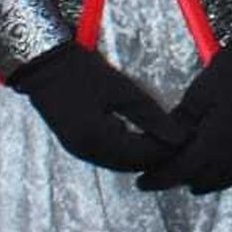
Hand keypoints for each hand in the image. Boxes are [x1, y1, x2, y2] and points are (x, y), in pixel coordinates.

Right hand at [10, 41, 187, 172]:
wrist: (44, 65)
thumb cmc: (83, 72)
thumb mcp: (122, 91)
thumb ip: (151, 116)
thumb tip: (179, 137)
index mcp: (98, 140)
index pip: (142, 156)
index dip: (166, 150)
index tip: (187, 140)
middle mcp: (87, 152)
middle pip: (131, 166)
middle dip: (156, 157)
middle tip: (179, 142)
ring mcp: (79, 151)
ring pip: (119, 163)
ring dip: (142, 156)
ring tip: (165, 140)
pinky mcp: (76, 144)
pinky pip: (108, 156)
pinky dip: (127, 152)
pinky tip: (142, 139)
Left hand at [137, 41, 231, 195]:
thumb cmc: (231, 72)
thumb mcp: (197, 95)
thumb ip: (179, 124)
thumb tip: (157, 143)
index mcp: (216, 140)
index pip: (181, 170)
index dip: (159, 179)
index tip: (142, 182)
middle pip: (199, 179)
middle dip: (177, 179)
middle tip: (159, 172)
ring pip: (220, 181)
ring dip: (199, 180)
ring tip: (182, 174)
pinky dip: (221, 178)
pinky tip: (211, 172)